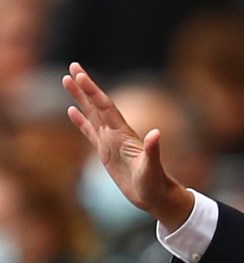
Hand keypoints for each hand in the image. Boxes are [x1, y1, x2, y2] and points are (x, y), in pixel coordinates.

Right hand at [62, 62, 194, 230]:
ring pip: (91, 115)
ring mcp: (110, 142)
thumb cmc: (155, 184)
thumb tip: (156, 133)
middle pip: (96, 105)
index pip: (105, 107)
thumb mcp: (153, 168)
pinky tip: (71, 111)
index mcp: (123, 135)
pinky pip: (90, 132)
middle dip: (84, 87)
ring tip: (67, 80)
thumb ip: (153, 151)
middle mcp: (116, 134)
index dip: (92, 91)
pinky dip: (80, 121)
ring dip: (79, 98)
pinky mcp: (106, 153)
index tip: (80, 74)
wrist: (157, 197)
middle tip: (73, 66)